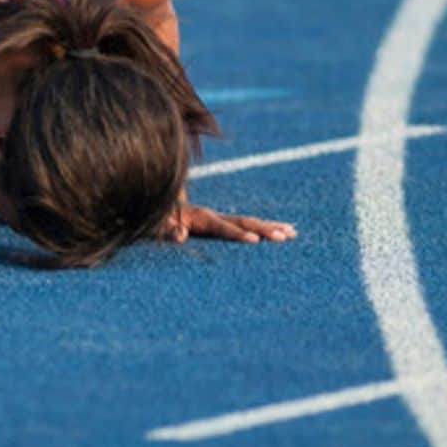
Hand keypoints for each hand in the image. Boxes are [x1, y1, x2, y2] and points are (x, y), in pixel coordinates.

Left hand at [160, 195, 296, 244]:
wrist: (154, 206)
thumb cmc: (153, 220)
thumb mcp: (155, 226)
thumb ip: (166, 230)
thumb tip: (180, 236)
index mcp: (199, 217)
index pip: (223, 227)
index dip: (238, 234)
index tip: (255, 240)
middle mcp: (212, 215)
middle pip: (243, 221)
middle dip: (264, 229)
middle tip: (285, 236)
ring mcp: (217, 218)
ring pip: (249, 221)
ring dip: (270, 226)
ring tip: (292, 233)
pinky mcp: (219, 222)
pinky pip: (245, 224)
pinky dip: (264, 227)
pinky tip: (281, 231)